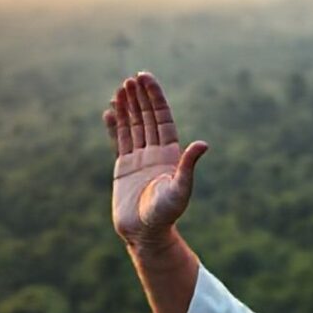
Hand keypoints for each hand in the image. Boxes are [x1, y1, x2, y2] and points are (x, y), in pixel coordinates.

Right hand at [102, 72, 207, 246]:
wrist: (145, 233)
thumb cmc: (166, 214)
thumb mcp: (180, 189)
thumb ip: (188, 166)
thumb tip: (203, 144)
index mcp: (170, 153)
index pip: (162, 118)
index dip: (155, 97)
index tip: (146, 79)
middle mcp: (155, 152)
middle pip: (147, 118)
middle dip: (140, 98)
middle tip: (131, 78)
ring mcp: (138, 159)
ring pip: (132, 127)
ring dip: (127, 108)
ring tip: (120, 89)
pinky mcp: (123, 168)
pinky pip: (118, 142)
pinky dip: (114, 127)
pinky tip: (109, 111)